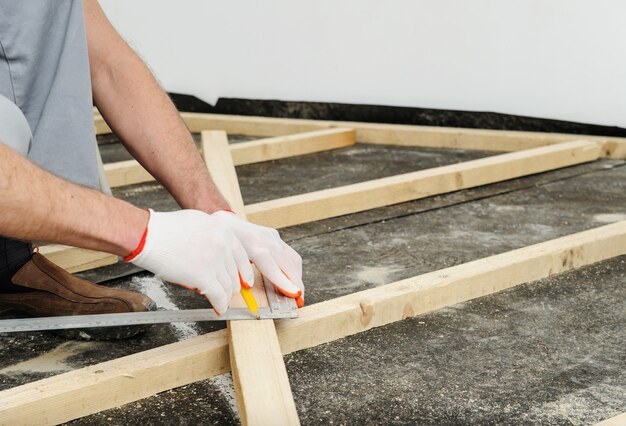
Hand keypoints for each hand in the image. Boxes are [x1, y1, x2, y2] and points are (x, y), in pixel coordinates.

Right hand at [125, 209, 253, 314]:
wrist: (149, 236)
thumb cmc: (165, 230)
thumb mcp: (199, 223)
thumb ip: (213, 236)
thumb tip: (218, 251)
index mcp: (223, 230)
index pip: (242, 256)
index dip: (244, 271)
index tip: (245, 280)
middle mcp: (223, 244)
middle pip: (235, 273)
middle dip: (233, 286)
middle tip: (229, 292)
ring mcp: (215, 261)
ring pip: (228, 286)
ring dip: (226, 296)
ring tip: (222, 301)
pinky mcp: (204, 277)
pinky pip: (219, 296)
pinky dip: (221, 304)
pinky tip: (219, 308)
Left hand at [211, 211, 304, 304]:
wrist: (224, 221)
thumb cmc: (223, 241)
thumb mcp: (227, 256)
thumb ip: (238, 272)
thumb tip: (248, 289)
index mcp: (252, 243)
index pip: (272, 266)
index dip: (284, 281)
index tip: (295, 294)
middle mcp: (266, 239)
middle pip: (288, 263)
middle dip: (296, 283)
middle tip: (299, 301)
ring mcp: (273, 237)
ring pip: (293, 259)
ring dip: (297, 278)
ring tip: (297, 294)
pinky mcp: (276, 237)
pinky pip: (290, 255)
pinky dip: (294, 270)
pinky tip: (292, 281)